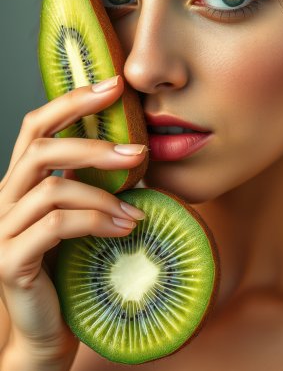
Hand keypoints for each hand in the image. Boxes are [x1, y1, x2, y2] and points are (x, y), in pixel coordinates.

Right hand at [0, 76, 146, 361]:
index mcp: (21, 182)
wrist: (46, 327)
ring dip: (104, 196)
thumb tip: (136, 154)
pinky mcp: (10, 261)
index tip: (114, 86)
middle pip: (41, 148)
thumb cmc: (69, 266)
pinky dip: (96, 222)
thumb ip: (92, 185)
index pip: (38, 125)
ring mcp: (2, 229)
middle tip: (138, 151)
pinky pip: (55, 227)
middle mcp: (4, 198)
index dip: (73, 101)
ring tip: (137, 210)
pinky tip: (126, 229)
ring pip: (53, 189)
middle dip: (93, 145)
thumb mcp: (80, 216)